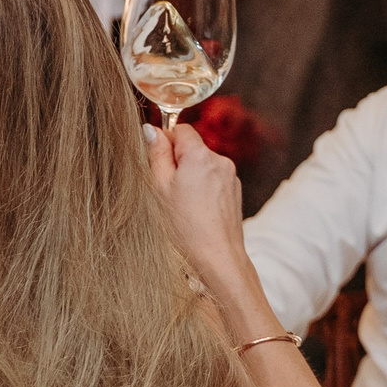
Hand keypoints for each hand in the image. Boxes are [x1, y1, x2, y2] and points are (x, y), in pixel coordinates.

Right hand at [143, 124, 271, 331]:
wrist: (218, 257)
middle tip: (166, 190)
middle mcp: (220, 160)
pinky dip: (203, 188)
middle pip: (192, 148)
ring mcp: (230, 176)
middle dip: (178, 162)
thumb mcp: (159, 187)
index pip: (180, 129)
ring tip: (182, 205)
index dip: (165, 143)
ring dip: (190, 176)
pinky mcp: (234, 192)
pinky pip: (213, 180)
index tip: (157, 165)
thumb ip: (155, 154)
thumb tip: (151, 130)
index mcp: (200, 155)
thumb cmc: (184, 226)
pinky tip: (196, 210)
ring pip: (202, 165)